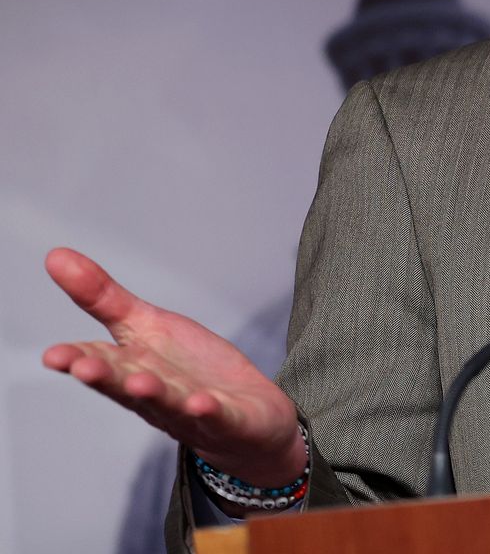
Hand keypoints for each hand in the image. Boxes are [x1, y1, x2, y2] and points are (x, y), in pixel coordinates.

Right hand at [42, 248, 306, 488]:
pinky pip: (217, 417)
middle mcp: (155, 394)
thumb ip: (103, 297)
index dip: (78, 359)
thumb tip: (56, 255)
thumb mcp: (148, 325)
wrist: (249, 417)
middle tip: (82, 367)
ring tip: (140, 382)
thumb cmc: (190, 370)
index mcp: (132, 368)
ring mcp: (190, 411)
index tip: (54, 355)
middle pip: (126, 385)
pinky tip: (201, 403)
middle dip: (106, 377)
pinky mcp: (229, 420)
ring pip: (167, 402)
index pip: (101, 361)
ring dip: (153, 393)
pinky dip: (208, 410)